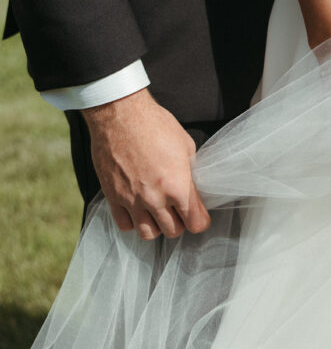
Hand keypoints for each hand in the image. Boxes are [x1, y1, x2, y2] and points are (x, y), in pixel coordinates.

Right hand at [82, 88, 210, 240]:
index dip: (200, 220)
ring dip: (156, 226)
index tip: (199, 216)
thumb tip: (191, 184)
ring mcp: (132, 200)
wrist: (120, 115)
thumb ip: (188, 171)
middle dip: (180, 223)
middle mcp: (155, 198)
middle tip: (179, 211)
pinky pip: (125, 225)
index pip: (196, 223)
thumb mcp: (185, 145)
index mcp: (178, 185)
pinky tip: (138, 209)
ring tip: (158, 212)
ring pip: (148, 233)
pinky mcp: (113, 197)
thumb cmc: (154, 124)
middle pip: (173, 231)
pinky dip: (133, 221)